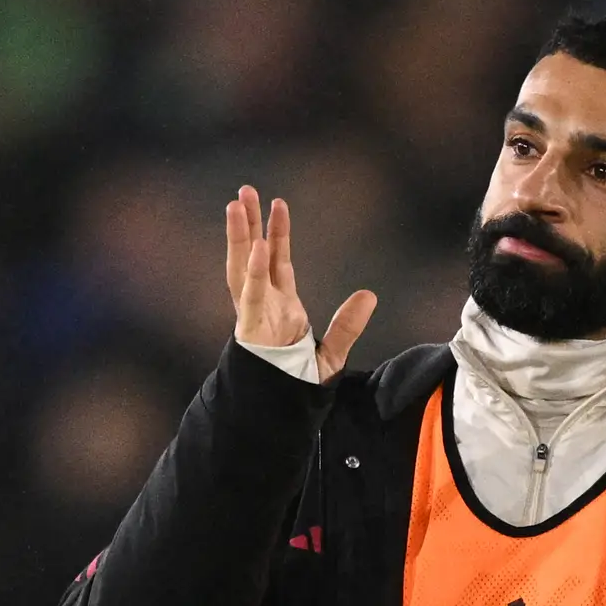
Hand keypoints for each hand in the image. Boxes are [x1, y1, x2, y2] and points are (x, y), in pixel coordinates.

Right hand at [224, 186, 375, 373]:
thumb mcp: (331, 354)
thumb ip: (347, 325)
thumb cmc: (298, 386)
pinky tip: (254, 247)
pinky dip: (252, 274)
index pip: (277, 262)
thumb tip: (369, 295)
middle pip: (253, 256)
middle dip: (248, 224)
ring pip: (242, 269)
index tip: (278, 205)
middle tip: (245, 191)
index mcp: (280, 308)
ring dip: (238, 237)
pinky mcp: (251, 333)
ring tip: (236, 205)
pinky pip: (251, 299)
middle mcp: (263, 307)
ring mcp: (254, 318)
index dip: (278, 234)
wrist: (281, 415)